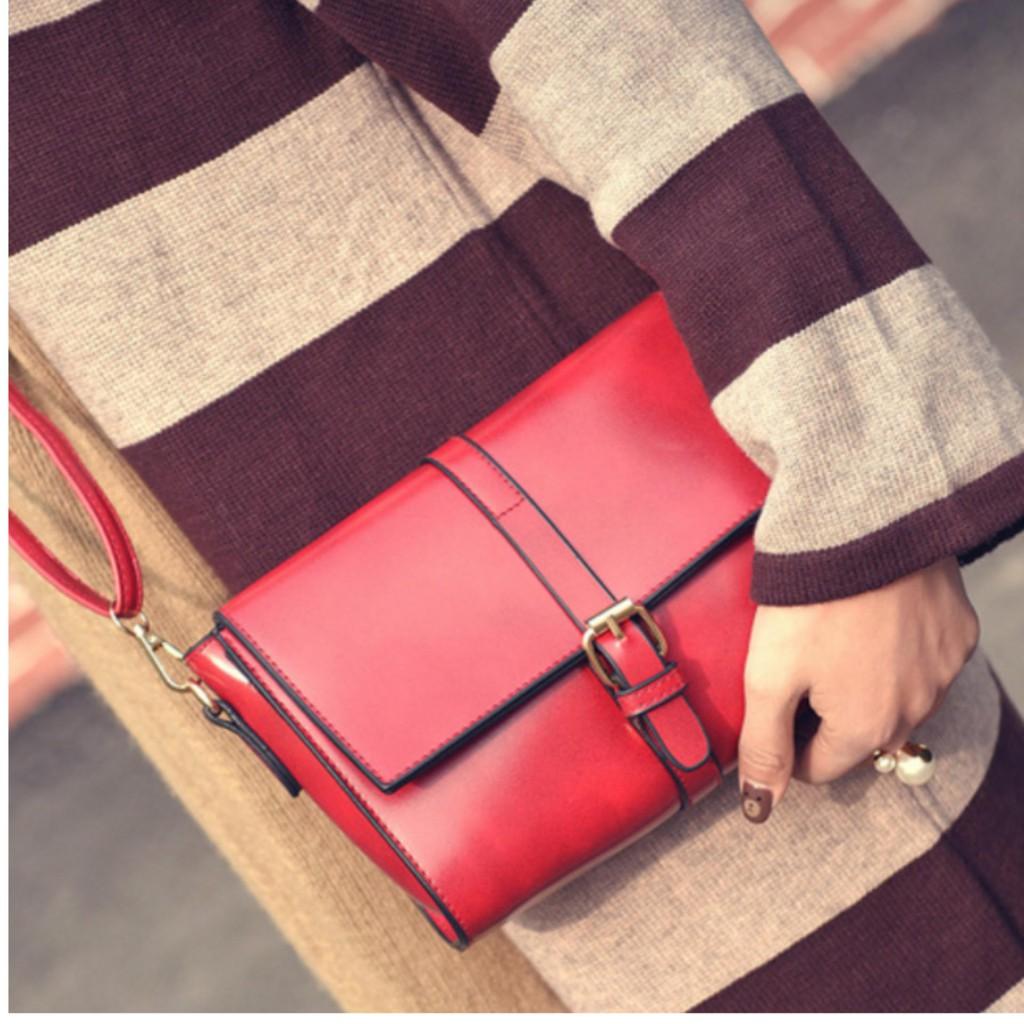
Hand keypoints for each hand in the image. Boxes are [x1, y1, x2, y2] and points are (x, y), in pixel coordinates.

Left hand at [737, 556, 978, 822]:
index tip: (772, 707)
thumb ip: (764, 745)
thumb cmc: (810, 602)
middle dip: (826, 714)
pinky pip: (927, 660)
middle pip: (859, 735)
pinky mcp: (959, 632)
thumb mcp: (768, 678)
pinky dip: (900, 650)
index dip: (787, 741)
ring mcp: (944, 671)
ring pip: (897, 698)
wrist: (864, 527)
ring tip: (834, 639)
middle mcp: (916, 710)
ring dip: (866, 684)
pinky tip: (873, 619)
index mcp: (866, 728)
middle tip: (798, 666)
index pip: (819, 767)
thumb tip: (761, 805)